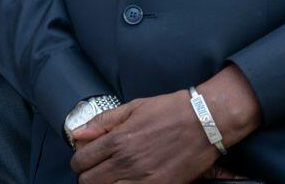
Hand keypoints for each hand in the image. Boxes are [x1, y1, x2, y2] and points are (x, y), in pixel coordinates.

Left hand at [70, 65, 261, 183]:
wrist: (205, 122)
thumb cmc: (170, 111)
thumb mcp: (133, 108)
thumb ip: (103, 121)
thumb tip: (79, 132)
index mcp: (117, 140)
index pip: (81, 160)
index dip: (79, 160)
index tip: (86, 157)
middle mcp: (126, 163)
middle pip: (88, 181)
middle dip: (88, 175)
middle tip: (97, 169)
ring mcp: (143, 180)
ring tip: (113, 176)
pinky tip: (129, 180)